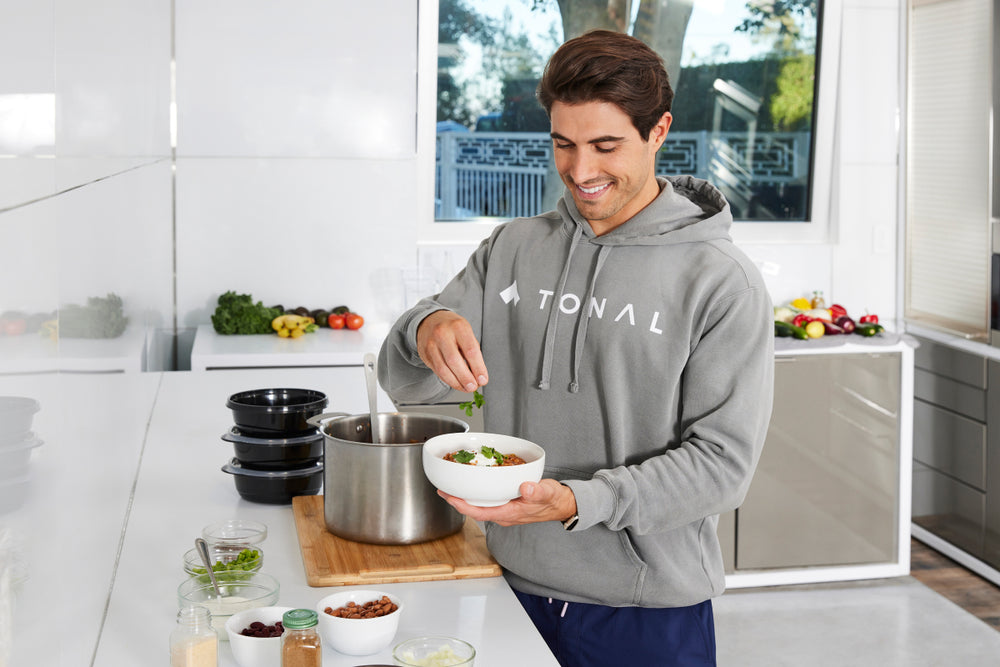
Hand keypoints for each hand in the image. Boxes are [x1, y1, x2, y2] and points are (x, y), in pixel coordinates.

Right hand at [416, 310, 488, 391]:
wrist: (430, 321)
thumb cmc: (453, 329)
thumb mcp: (466, 333)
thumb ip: (473, 352)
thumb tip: (479, 375)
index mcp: (458, 326)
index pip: (470, 350)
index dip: (478, 368)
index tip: (483, 379)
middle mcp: (443, 334)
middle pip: (455, 361)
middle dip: (466, 378)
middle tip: (474, 387)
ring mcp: (431, 344)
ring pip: (443, 369)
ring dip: (456, 383)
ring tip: (466, 388)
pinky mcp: (425, 354)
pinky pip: (437, 371)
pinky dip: (448, 380)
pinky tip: (456, 383)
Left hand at [438, 479, 576, 526]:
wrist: (562, 504)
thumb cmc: (554, 500)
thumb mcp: (548, 493)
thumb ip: (537, 491)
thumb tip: (526, 489)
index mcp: (509, 514)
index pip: (480, 512)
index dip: (462, 505)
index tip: (448, 496)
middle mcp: (503, 514)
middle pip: (475, 509)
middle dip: (457, 500)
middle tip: (441, 488)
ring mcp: (504, 510)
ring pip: (480, 505)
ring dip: (465, 497)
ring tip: (452, 485)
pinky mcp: (507, 504)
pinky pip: (487, 500)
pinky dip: (477, 492)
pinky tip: (472, 483)